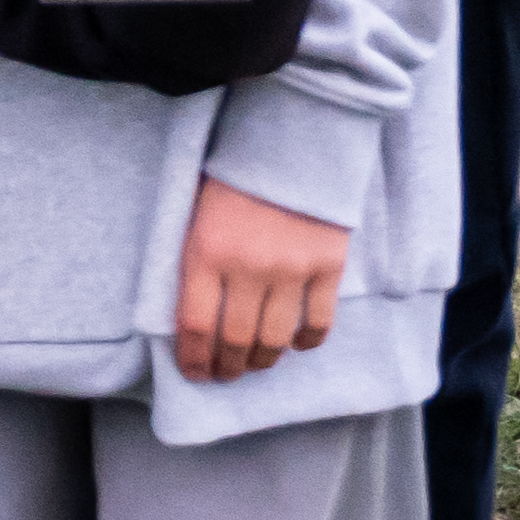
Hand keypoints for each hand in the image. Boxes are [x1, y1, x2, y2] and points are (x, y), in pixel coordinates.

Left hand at [170, 173, 350, 382]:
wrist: (290, 144)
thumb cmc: (231, 178)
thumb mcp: (194, 214)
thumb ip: (195, 261)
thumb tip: (191, 316)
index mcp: (204, 253)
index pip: (195, 325)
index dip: (194, 359)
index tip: (195, 375)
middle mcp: (247, 268)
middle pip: (236, 340)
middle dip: (229, 367)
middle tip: (226, 376)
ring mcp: (291, 270)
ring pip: (276, 338)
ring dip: (264, 360)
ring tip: (257, 364)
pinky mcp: (327, 267)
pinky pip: (318, 322)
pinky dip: (306, 341)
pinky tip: (296, 344)